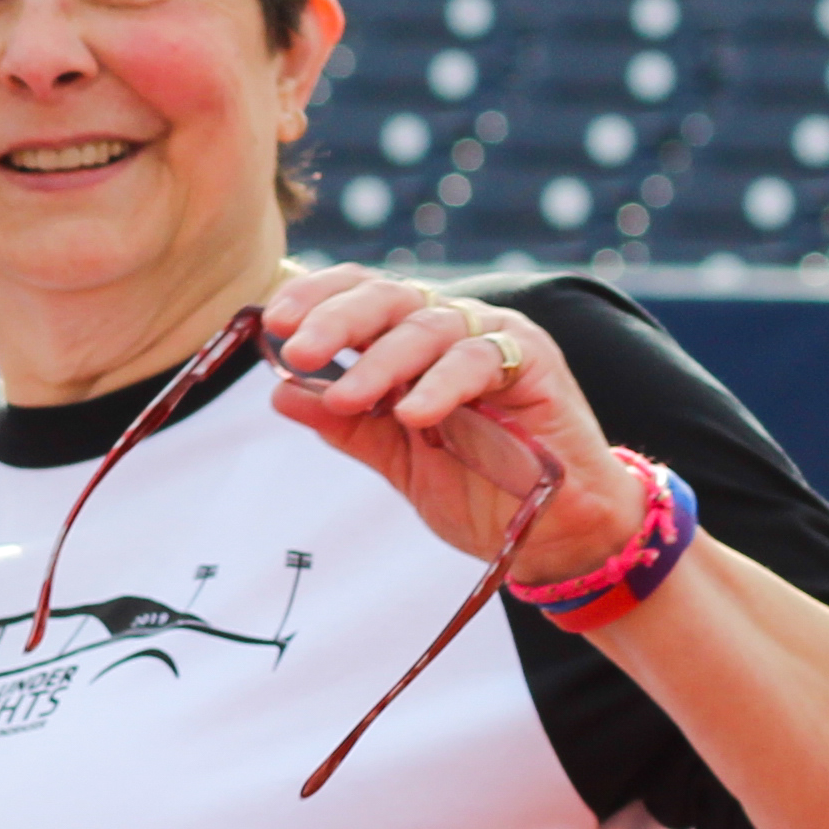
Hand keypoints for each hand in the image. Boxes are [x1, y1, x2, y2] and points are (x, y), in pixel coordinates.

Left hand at [251, 262, 639, 582]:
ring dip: (382, 360)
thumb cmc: (483, 487)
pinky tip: (414, 413)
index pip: (362, 296)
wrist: (556, 532)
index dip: (317, 300)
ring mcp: (493, 339)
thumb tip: (280, 395)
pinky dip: (443, 384)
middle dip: (337, 320)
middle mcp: (452, 329)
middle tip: (298, 349)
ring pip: (428, 326)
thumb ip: (348, 425)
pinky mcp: (532, 362)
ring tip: (349, 398)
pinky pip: (480, 360)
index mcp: (414, 344)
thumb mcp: (399, 459)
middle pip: (388, 298)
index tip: (273, 324)